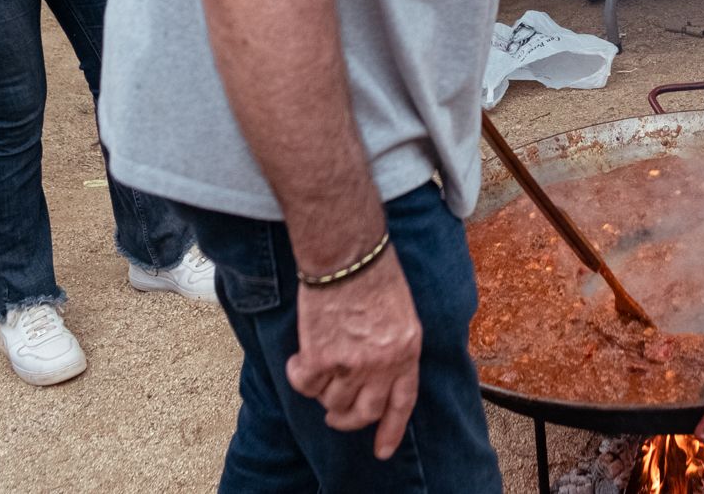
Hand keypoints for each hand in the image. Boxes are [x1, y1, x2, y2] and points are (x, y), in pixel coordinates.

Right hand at [285, 251, 421, 454]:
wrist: (347, 253)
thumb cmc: (374, 272)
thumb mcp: (402, 313)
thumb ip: (394, 346)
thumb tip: (380, 373)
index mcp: (407, 350)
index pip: (401, 403)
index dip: (390, 430)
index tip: (381, 449)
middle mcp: (382, 363)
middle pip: (362, 412)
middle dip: (345, 419)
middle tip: (334, 413)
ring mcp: (352, 363)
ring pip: (330, 401)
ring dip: (322, 390)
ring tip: (318, 366)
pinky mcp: (321, 357)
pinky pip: (304, 384)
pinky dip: (297, 374)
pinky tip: (299, 357)